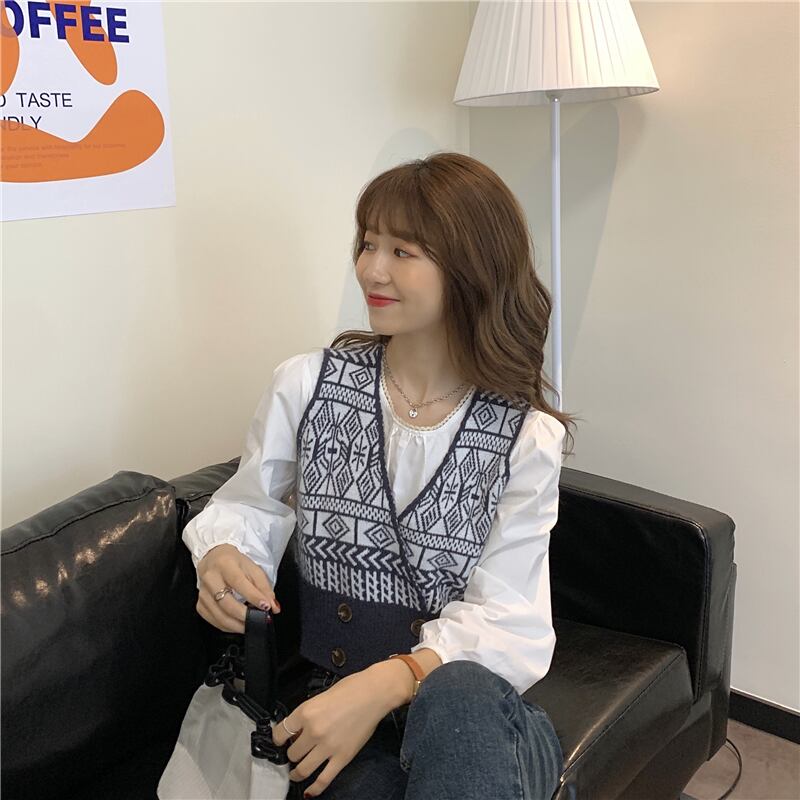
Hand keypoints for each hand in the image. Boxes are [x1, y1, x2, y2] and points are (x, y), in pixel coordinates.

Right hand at [195, 543, 279, 632]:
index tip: (266, 606)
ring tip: (250, 624)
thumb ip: (264, 587)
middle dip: (245, 616)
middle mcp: (211, 578)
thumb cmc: (234, 563)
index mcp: (225, 564)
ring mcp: (203, 593)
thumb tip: (273, 606)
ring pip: (219, 615)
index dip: (253, 596)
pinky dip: (227, 626)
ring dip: (237, 624)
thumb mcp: (253, 568)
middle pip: (226, 603)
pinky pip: (213, 621)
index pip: (239, 582)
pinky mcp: (199, 604)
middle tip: (258, 620)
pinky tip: (237, 624)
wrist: (214, 558)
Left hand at [270, 670, 391, 796]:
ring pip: (302, 769)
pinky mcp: (342, 758)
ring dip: (297, 773)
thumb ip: (308, 714)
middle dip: (292, 754)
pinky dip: (314, 789)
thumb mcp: (321, 696)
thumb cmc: (351, 689)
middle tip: (295, 753)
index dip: (279, 739)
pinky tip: (309, 791)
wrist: (374, 693)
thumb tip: (299, 730)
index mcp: (306, 712)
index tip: (281, 741)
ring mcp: (327, 746)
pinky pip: (323, 780)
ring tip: (296, 773)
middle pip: (291, 753)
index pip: (280, 733)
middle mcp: (313, 731)